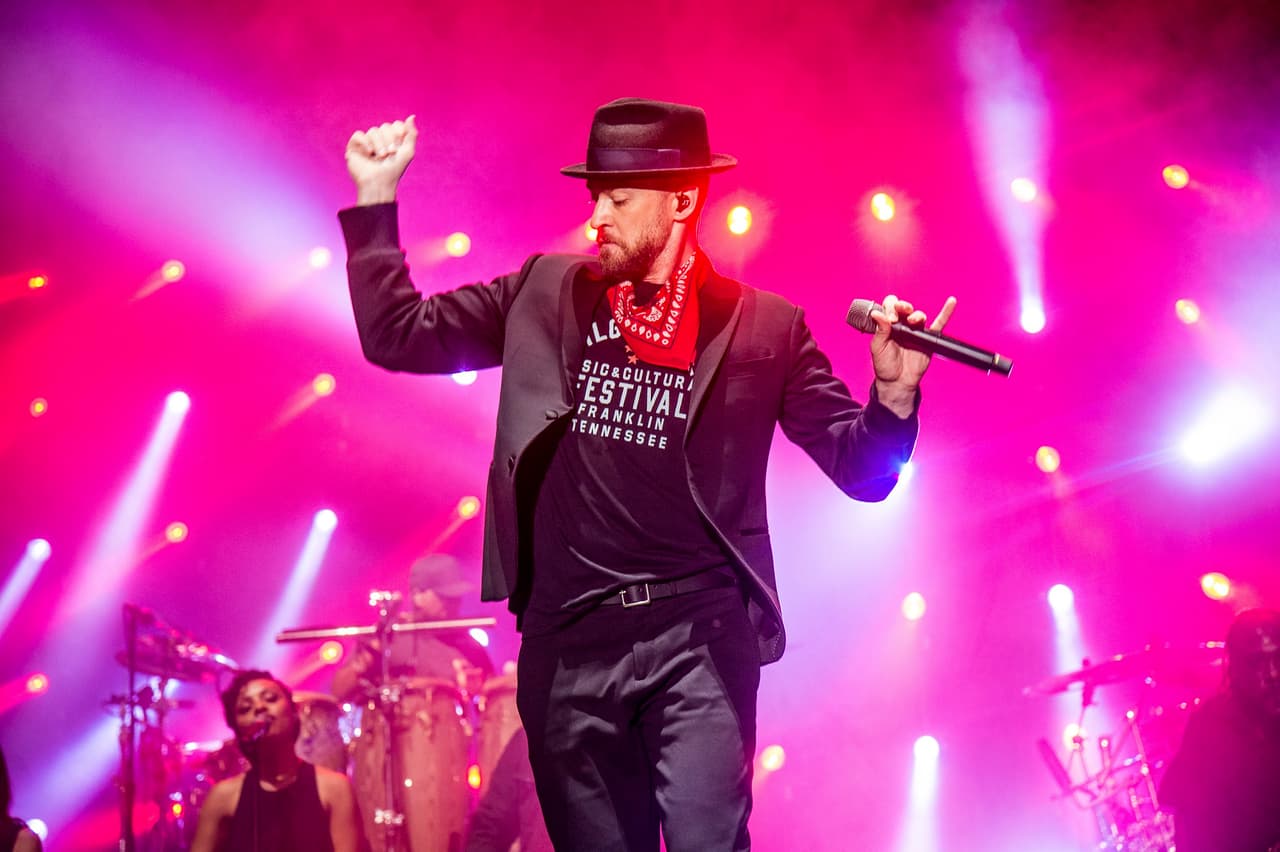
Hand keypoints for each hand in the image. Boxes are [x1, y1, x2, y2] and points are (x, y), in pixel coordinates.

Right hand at [345, 115, 417, 204]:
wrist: (379, 183)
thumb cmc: (394, 170)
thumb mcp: (408, 152)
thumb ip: (411, 134)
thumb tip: (411, 116)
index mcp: (392, 140)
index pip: (396, 125)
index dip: (398, 133)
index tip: (399, 146)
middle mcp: (380, 140)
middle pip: (385, 127)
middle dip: (390, 140)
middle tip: (391, 154)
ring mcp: (367, 142)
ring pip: (373, 131)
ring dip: (379, 144)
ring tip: (381, 157)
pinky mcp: (354, 147)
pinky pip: (358, 135)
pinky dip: (365, 143)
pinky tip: (369, 153)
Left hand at [869, 294, 956, 416]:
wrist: (897, 381)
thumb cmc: (885, 365)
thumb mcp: (878, 347)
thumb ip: (879, 330)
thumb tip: (876, 313)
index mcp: (888, 324)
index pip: (889, 307)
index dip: (889, 309)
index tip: (889, 319)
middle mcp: (902, 324)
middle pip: (904, 307)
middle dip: (902, 306)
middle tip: (898, 316)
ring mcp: (915, 331)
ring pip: (918, 316)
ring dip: (916, 315)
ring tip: (912, 320)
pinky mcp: (928, 339)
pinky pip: (939, 324)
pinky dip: (946, 312)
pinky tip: (951, 302)